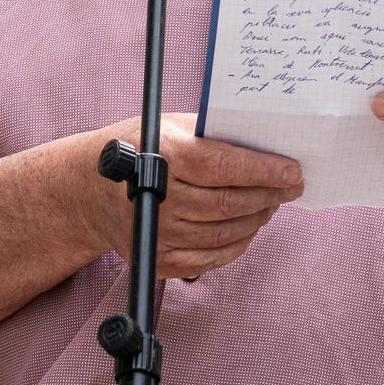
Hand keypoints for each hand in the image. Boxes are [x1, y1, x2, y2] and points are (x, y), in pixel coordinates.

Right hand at [88, 115, 303, 279]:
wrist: (90, 188)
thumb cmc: (141, 148)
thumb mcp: (172, 124)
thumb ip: (215, 133)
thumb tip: (268, 143)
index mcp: (163, 155)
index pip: (226, 167)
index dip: (265, 171)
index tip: (294, 171)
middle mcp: (158, 197)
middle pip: (229, 204)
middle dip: (270, 196)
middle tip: (291, 187)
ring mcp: (157, 233)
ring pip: (225, 233)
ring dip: (257, 219)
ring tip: (272, 204)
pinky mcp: (158, 260)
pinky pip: (211, 259)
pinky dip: (237, 245)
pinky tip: (248, 228)